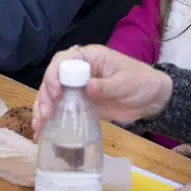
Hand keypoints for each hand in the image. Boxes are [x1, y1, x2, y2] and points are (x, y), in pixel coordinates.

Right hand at [33, 45, 172, 133]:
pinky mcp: (80, 104)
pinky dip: (51, 119)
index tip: (56, 91)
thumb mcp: (126, 83)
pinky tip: (42, 132)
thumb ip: (107, 86)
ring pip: (52, 95)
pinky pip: (61, 109)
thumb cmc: (141, 83)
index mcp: (90, 58)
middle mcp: (79, 71)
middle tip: (45, 114)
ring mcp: (78, 88)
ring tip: (39, 125)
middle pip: (53, 78)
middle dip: (45, 95)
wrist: (152, 100)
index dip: (55, 74)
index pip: (64, 59)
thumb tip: (88, 87)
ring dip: (43, 108)